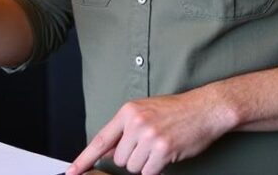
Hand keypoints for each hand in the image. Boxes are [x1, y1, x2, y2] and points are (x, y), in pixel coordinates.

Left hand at [67, 88, 234, 174]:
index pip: (100, 140)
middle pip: (119, 159)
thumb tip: (106, 151)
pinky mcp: (163, 150)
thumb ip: (124, 131)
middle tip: (149, 145)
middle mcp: (136, 123)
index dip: (84, 159)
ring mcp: (149, 136)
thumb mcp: (145, 112)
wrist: (205, 109)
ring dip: (145, 163)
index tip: (72, 171)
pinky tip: (166, 154)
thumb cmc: (176, 111)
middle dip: (132, 158)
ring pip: (133, 167)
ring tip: (159, 147)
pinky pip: (148, 172)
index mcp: (128, 112)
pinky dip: (156, 169)